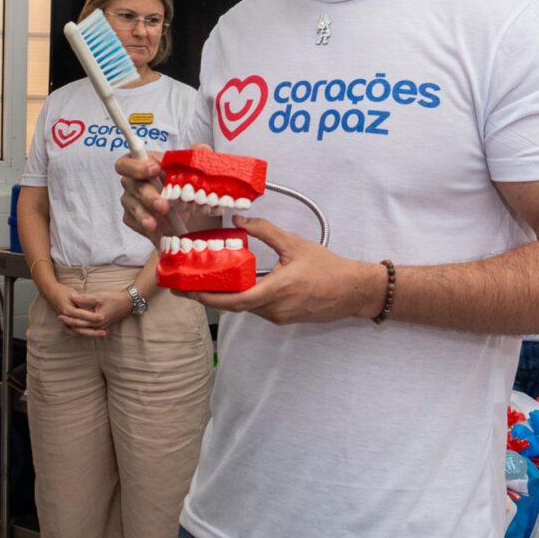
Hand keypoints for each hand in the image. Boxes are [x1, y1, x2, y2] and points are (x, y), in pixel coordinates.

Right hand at [38, 282, 105, 336]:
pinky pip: (74, 332)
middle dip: (93, 331)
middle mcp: (66, 318)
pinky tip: (91, 334)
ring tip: (101, 334)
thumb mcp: (74, 294)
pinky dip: (83, 334)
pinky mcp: (65, 324)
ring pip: (78, 332)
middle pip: (81, 328)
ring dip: (89, 334)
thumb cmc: (63, 291)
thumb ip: (82, 302)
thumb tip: (92, 309)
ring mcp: (64, 322)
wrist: (50, 292)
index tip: (102, 317)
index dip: (93, 317)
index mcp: (68, 310)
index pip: (83, 315)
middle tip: (104, 332)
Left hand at [63, 290, 133, 337]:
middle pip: (81, 328)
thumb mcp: (99, 296)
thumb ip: (85, 298)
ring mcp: (103, 326)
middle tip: (60, 319)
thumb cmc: (114, 298)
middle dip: (70, 324)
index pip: (80, 321)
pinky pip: (91, 330)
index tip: (60, 314)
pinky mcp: (104, 325)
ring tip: (66, 325)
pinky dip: (83, 330)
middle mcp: (99, 325)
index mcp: (97, 319)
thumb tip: (72, 297)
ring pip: (86, 331)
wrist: (128, 302)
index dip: (69, 318)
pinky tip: (78, 327)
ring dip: (75, 329)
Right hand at [117, 142, 215, 242]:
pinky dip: (145, 228)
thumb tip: (201, 148)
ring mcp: (132, 199)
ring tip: (155, 224)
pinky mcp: (132, 217)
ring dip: (144, 215)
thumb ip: (197, 155)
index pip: (129, 161)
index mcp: (145, 163)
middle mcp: (134, 180)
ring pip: (131, 205)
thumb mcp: (194, 170)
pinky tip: (156, 232)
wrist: (187, 211)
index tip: (154, 170)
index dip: (137, 166)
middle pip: (131, 184)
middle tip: (163, 206)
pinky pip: (134, 222)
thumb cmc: (183, 185)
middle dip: (148, 195)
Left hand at [188, 216, 385, 324]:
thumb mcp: (294, 244)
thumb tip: (240, 219)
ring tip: (203, 285)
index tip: (188, 291)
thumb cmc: (327, 267)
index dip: (209, 298)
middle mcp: (275, 309)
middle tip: (184, 287)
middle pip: (234, 307)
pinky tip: (232, 287)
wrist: (353, 291)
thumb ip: (265, 231)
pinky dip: (241, 299)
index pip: (235, 300)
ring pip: (245, 309)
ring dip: (224, 299)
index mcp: (277, 291)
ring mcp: (279, 316)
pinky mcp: (284, 318)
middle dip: (208, 297)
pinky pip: (256, 309)